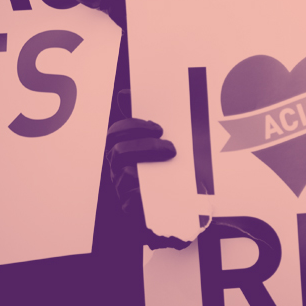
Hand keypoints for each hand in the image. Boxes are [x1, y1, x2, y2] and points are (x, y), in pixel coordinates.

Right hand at [105, 111, 187, 249]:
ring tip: (173, 163)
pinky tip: (163, 190)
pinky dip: (145, 195)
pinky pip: (131, 203)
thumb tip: (126, 93)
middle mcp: (121, 170)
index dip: (132, 126)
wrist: (188, 207)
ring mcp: (125, 190)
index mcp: (125, 151)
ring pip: (125, 176)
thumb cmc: (173, 168)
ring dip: (148, 166)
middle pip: (117, 152)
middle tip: (170, 146)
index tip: (158, 127)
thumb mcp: (166, 142)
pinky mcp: (133, 211)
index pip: (116, 134)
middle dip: (143, 146)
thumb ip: (149, 120)